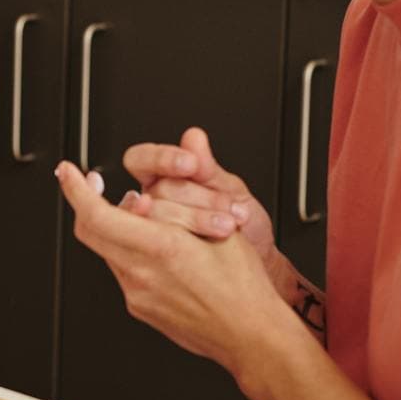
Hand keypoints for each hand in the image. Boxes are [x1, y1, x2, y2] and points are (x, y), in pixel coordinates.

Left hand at [55, 160, 293, 374]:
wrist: (250, 335)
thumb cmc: (243, 286)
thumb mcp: (219, 230)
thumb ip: (179, 207)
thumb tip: (150, 191)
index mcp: (161, 249)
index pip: (97, 215)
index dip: (76, 189)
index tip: (68, 173)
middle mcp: (141, 274)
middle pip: (89, 232)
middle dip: (86, 203)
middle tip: (94, 185)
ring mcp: (137, 295)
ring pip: (107, 250)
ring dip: (114, 228)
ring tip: (145, 218)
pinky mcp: (140, 308)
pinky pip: (122, 271)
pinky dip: (129, 251)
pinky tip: (155, 248)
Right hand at [118, 126, 275, 260]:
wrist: (259, 262)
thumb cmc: (244, 226)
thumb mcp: (232, 191)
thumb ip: (208, 168)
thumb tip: (192, 137)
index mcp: (164, 178)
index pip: (141, 160)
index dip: (161, 159)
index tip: (190, 165)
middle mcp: (152, 203)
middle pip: (155, 191)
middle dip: (195, 197)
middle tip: (226, 207)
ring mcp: (153, 231)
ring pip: (155, 219)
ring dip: (196, 220)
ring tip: (227, 226)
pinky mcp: (157, 256)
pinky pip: (154, 246)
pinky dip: (180, 241)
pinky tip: (205, 242)